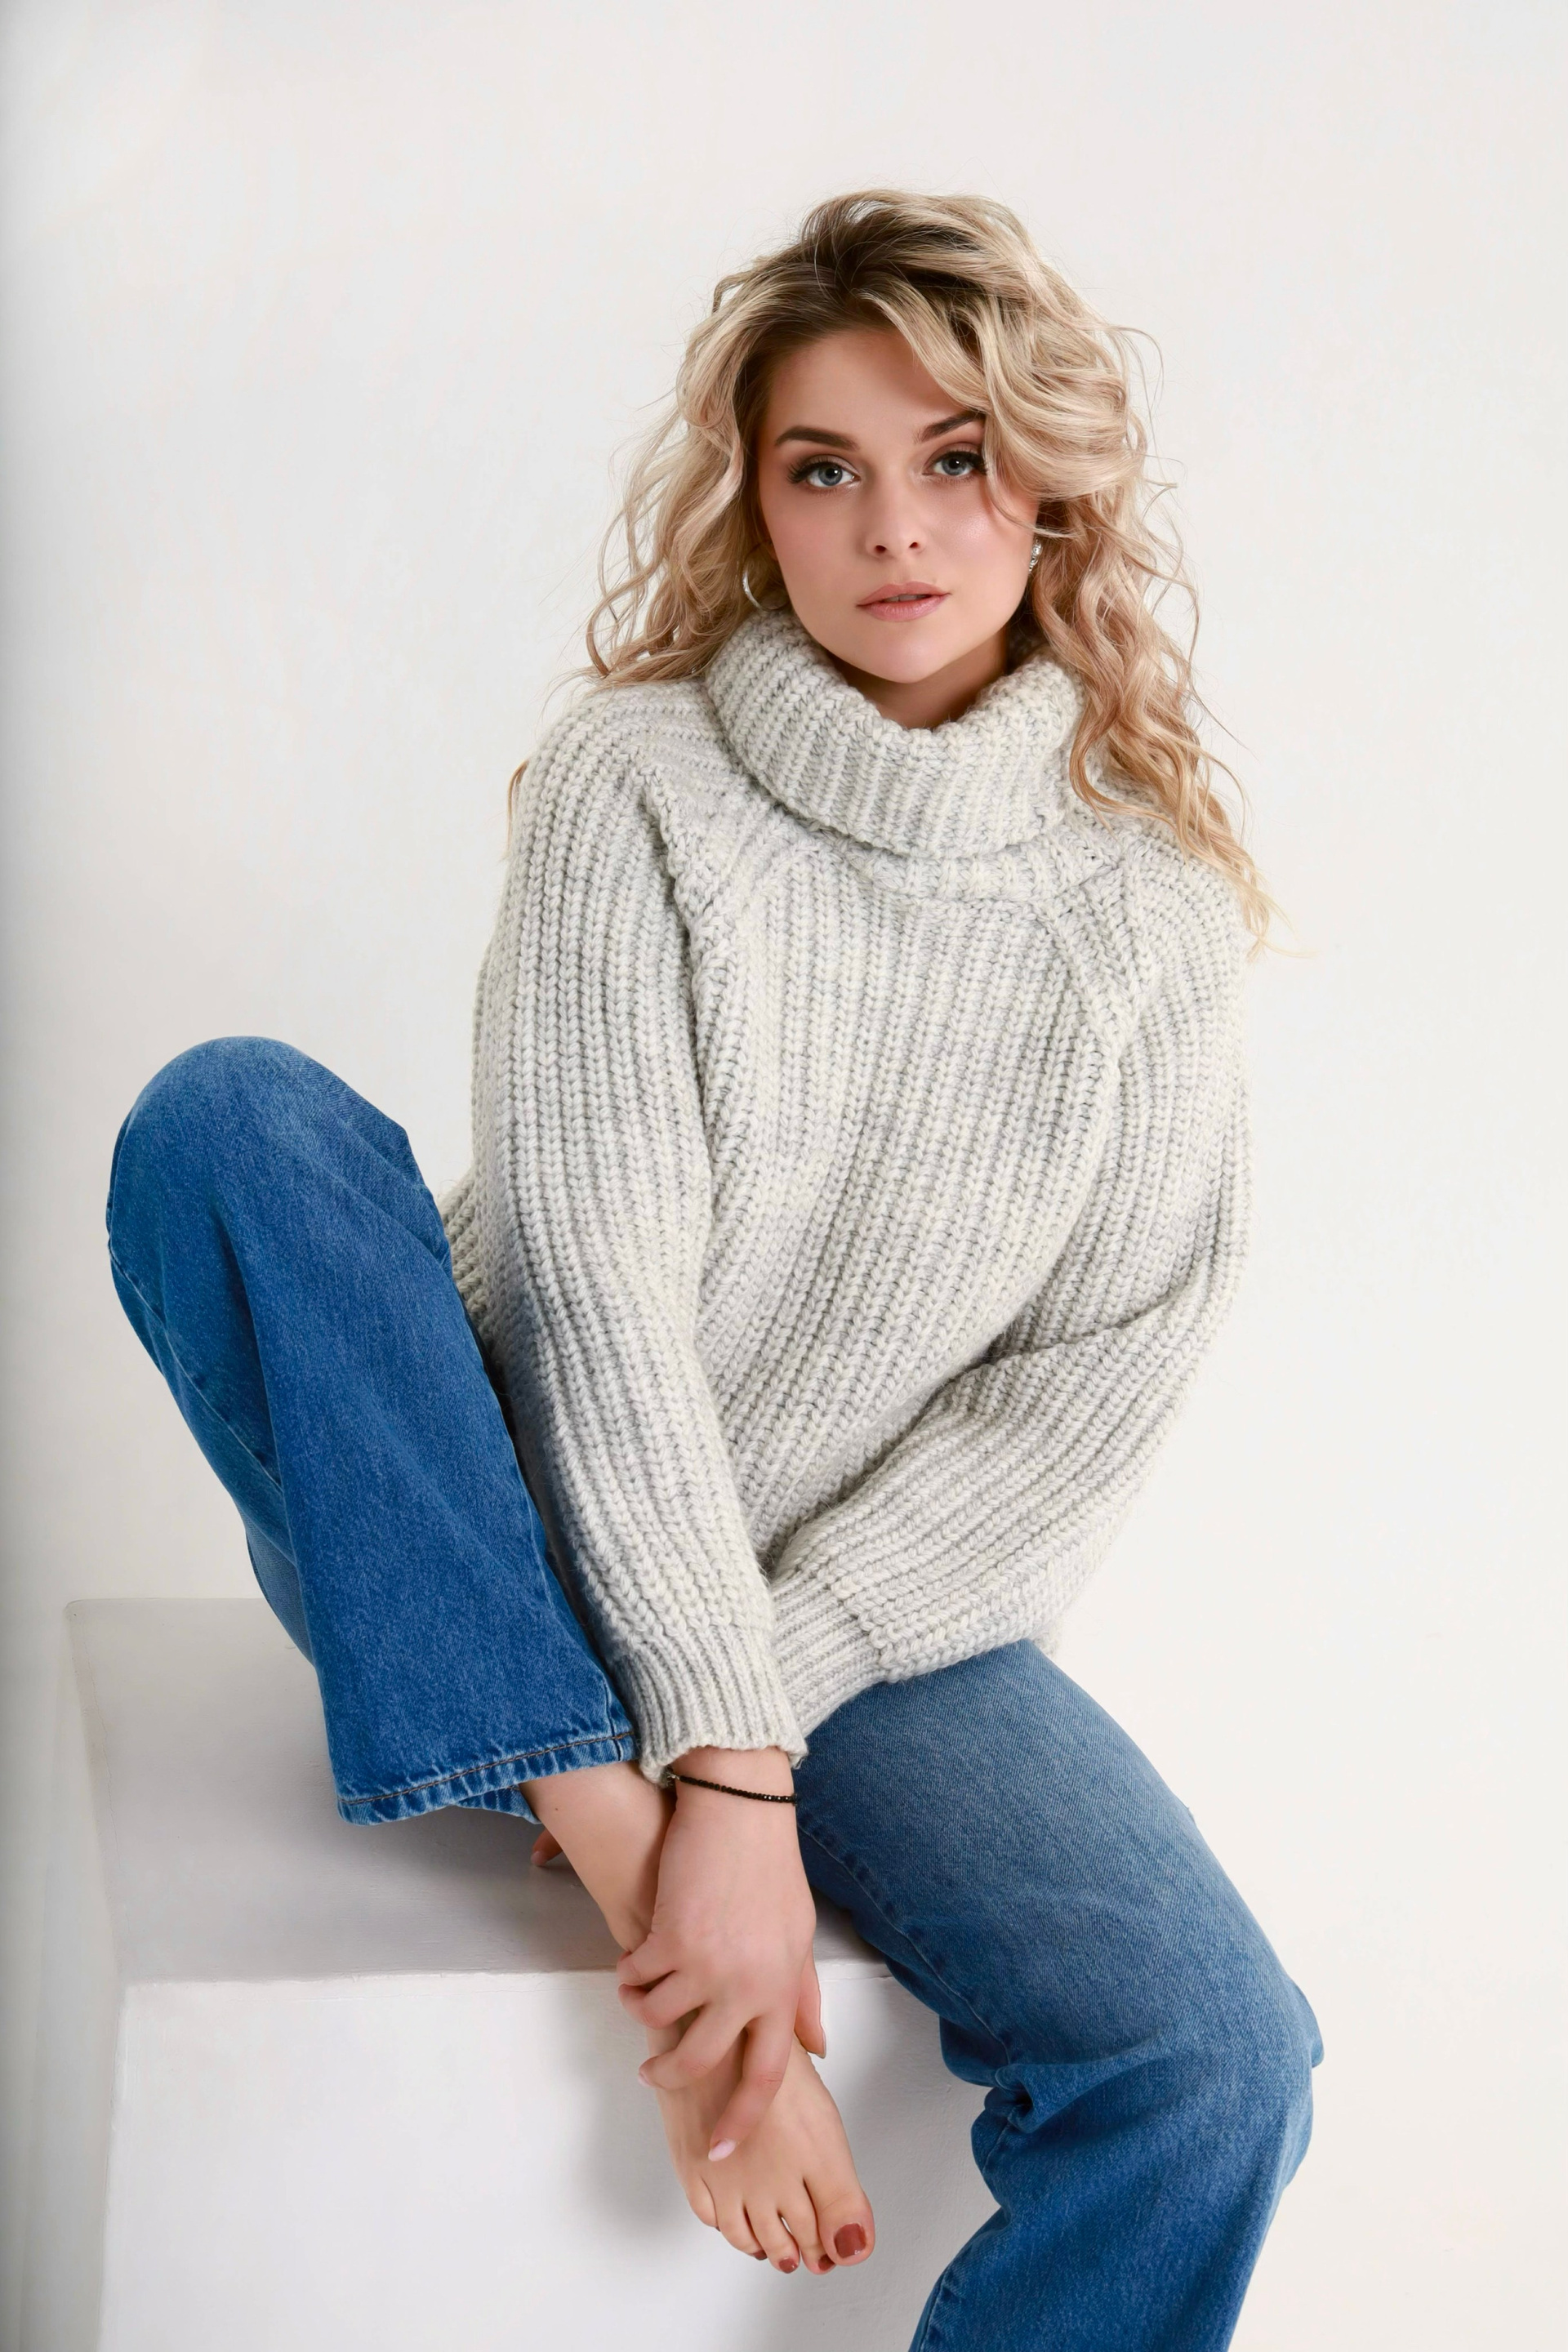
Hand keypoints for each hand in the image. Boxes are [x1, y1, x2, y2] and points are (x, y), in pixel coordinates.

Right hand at [615, 1747, 823, 2157]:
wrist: (741, 1807)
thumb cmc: (769, 1867)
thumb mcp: (798, 1934)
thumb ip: (801, 1994)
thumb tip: (816, 2045)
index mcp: (781, 1990)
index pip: (767, 2076)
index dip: (742, 2120)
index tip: (721, 2150)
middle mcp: (746, 1986)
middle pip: (700, 2061)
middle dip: (668, 2075)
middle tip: (651, 2072)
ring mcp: (706, 1964)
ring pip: (655, 2017)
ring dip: (640, 2007)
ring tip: (638, 1989)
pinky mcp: (669, 1937)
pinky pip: (635, 1975)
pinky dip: (628, 1972)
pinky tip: (633, 1957)